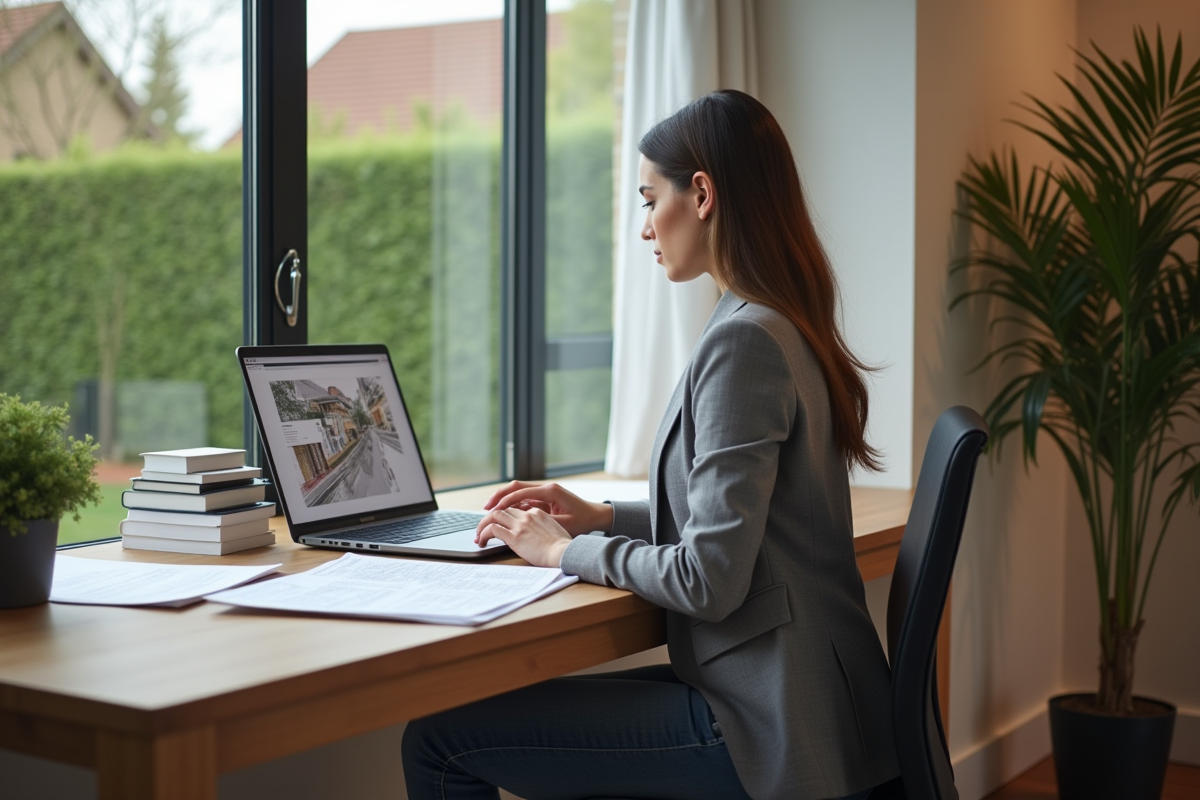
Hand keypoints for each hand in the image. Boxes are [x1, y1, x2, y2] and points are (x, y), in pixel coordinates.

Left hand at [475, 505, 571, 567]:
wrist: (564, 553)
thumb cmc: (563, 548)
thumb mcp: (555, 531)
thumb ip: (544, 528)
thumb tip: (538, 535)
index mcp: (538, 513)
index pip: (516, 509)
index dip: (505, 516)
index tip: (500, 524)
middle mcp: (527, 516)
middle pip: (503, 509)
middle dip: (490, 517)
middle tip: (483, 527)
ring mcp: (520, 525)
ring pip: (494, 516)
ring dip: (482, 525)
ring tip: (478, 535)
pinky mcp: (514, 537)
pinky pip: (492, 530)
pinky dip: (483, 534)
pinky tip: (482, 541)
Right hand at [482, 481, 613, 536]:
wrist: (597, 516)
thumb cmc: (583, 521)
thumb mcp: (563, 524)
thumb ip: (543, 522)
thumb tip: (522, 523)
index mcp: (550, 491)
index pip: (521, 492)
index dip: (505, 502)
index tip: (492, 510)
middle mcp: (546, 488)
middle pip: (516, 487)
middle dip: (499, 496)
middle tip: (486, 508)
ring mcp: (545, 492)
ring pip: (519, 492)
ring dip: (505, 500)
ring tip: (491, 511)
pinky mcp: (545, 498)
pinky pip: (525, 499)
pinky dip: (513, 505)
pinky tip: (505, 514)